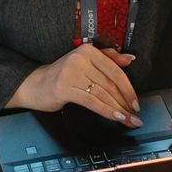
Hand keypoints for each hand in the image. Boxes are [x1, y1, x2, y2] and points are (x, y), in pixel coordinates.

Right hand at [12, 45, 139, 124]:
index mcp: (88, 51)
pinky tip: (115, 118)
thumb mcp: (85, 63)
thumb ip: (107, 58)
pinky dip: (106, 111)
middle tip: (135, 115)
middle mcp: (80, 59)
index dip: (128, 88)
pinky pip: (92, 101)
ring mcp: (72, 72)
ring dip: (118, 110)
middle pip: (110, 84)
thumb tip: (129, 58)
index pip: (115, 70)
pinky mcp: (65, 87)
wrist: (35, 85)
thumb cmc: (62, 76)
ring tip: (128, 120)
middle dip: (125, 102)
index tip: (136, 102)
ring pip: (103, 93)